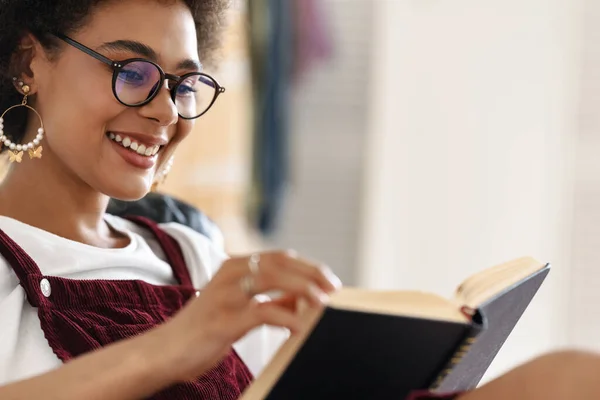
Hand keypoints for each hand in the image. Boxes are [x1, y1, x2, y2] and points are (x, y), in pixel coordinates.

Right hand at [154, 250, 341, 380]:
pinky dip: (287, 317)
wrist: (165, 351)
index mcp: (234, 267)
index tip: (330, 281)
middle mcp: (229, 274)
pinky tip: (300, 327)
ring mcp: (225, 295)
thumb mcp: (239, 307)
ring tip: (323, 303)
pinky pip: (262, 312)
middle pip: (280, 263)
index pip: (280, 257)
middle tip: (333, 289)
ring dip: (304, 290)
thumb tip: (304, 296)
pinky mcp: (223, 320)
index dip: (309, 267)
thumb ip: (269, 298)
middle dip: (312, 274)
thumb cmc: (205, 330)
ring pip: (273, 279)